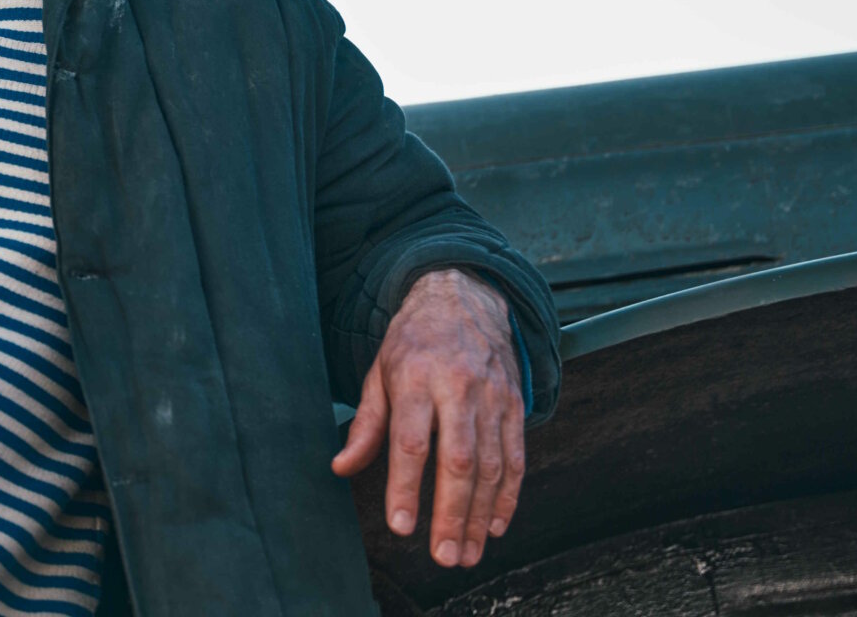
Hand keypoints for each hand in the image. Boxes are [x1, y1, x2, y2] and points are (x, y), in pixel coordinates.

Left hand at [331, 268, 524, 568]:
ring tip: (466, 553)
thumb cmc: (412, 342)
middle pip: (457, 461)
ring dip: (479, 515)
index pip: (410, 442)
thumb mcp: (379, 372)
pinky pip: (515, 457)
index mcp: (415, 377)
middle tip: (443, 557)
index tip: (401, 527)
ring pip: (490, 465)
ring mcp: (492, 396)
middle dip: (451, 514)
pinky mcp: (515, 404)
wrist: (463, 298)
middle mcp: (458, 388)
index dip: (405, 487)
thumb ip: (366, 424)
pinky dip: (508, 495)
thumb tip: (341, 468)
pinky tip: (495, 525)